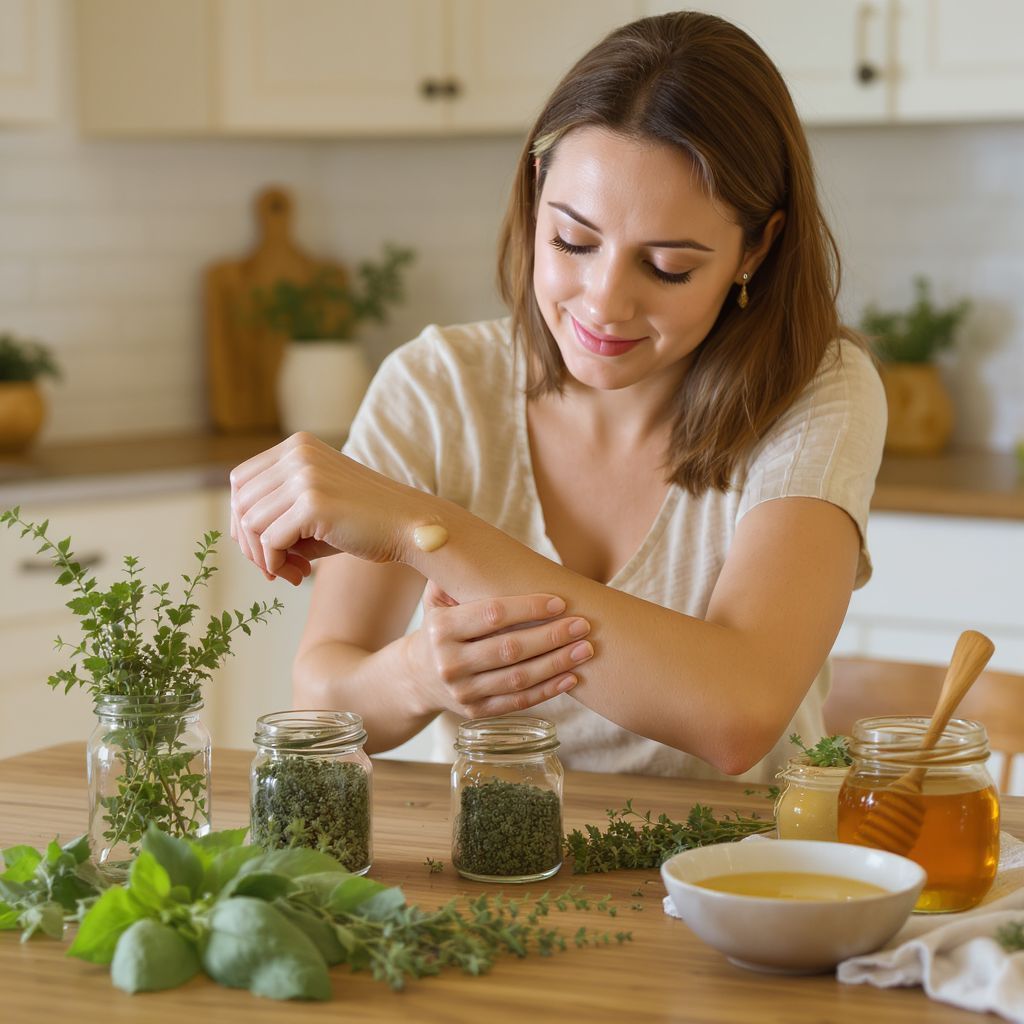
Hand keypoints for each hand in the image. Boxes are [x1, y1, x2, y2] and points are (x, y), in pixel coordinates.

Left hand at [230, 432, 417, 585]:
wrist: (411, 527)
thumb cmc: (364, 524)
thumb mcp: (314, 507)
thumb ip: (277, 511)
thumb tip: (239, 537)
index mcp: (297, 446)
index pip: (240, 482)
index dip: (243, 521)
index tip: (266, 549)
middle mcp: (297, 454)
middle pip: (240, 503)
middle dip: (250, 543)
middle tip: (277, 568)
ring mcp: (305, 476)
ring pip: (250, 524)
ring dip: (265, 558)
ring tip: (294, 572)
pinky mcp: (313, 503)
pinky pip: (270, 542)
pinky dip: (277, 564)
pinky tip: (301, 575)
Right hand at [407, 585, 593, 717]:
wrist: (417, 676)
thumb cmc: (440, 625)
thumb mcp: (436, 597)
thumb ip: (454, 572)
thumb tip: (465, 536)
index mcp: (440, 628)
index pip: (492, 614)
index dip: (528, 608)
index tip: (560, 601)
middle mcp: (449, 663)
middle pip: (509, 649)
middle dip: (551, 636)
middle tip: (583, 624)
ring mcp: (463, 691)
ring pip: (518, 678)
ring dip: (557, 663)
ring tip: (586, 649)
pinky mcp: (476, 712)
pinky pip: (518, 701)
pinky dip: (548, 690)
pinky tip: (572, 676)